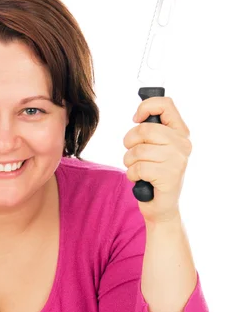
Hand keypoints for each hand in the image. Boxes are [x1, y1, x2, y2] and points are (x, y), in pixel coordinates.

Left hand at [123, 97, 191, 223]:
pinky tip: (140, 180)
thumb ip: (151, 131)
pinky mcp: (169, 175)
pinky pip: (138, 167)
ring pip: (137, 150)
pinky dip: (132, 175)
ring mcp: (177, 160)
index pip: (165, 105)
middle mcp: (182, 144)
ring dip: (129, 162)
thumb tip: (139, 115)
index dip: (145, 107)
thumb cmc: (152, 174)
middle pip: (143, 129)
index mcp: (180, 133)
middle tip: (133, 154)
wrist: (161, 207)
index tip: (136, 119)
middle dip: (129, 143)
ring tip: (138, 169)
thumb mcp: (154, 148)